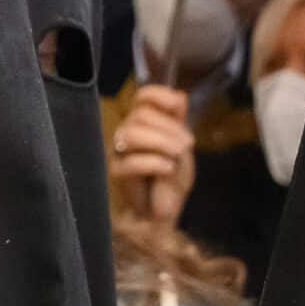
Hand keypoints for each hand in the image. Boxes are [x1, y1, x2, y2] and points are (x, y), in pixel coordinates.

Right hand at [109, 85, 195, 227]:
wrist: (164, 210)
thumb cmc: (171, 179)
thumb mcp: (182, 147)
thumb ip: (178, 121)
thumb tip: (180, 94)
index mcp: (144, 123)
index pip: (142, 97)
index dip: (158, 95)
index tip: (176, 106)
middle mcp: (128, 132)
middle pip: (141, 115)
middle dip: (168, 128)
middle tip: (188, 144)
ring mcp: (119, 152)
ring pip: (132, 134)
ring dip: (160, 142)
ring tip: (178, 154)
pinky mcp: (116, 172)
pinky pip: (131, 162)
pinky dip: (153, 163)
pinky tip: (167, 168)